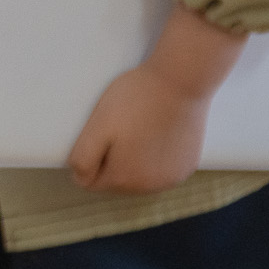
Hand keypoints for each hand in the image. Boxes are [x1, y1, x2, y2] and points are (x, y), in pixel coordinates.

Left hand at [67, 4, 246, 194]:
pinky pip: (162, 169)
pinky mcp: (188, 166)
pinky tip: (158, 132)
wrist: (180, 81)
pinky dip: (156, 156)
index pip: (91, 181)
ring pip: (140, 176)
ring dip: (134, 159)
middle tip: (121, 127)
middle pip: (117, 181)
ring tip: (139, 128)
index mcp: (123, 179)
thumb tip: (80, 179)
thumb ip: (83, 159)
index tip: (101, 132)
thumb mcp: (97, 126)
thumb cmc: (135, 99)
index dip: (91, 156)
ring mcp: (172, 178)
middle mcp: (150, 187)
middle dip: (112, 159)